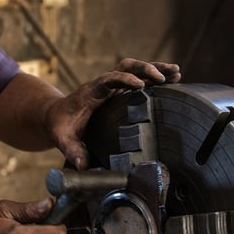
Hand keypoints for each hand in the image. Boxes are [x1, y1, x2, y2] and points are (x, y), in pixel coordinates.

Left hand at [46, 58, 179, 169]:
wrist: (56, 115)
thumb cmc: (60, 125)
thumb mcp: (62, 138)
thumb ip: (72, 150)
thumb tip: (82, 166)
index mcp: (91, 92)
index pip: (109, 79)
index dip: (124, 80)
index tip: (140, 85)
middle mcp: (104, 84)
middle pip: (125, 67)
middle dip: (145, 69)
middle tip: (163, 78)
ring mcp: (112, 85)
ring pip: (134, 68)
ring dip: (155, 68)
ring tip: (176, 73)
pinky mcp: (119, 90)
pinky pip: (138, 77)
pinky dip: (155, 76)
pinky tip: (173, 80)